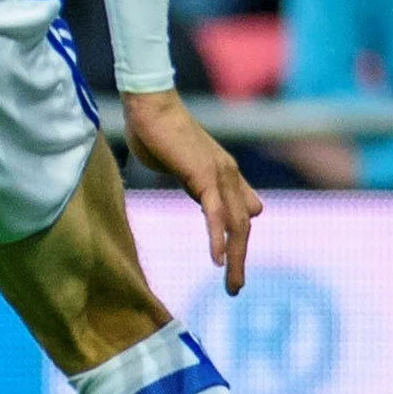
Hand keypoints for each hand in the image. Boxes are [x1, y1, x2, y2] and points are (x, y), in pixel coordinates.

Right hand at [122, 88, 262, 294]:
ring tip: (232, 285)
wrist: (149, 105)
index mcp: (223, 174)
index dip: (237, 238)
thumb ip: (193, 182)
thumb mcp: (180, 164)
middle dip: (240, 259)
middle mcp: (229, 176)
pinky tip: (217, 260)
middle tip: (235, 288)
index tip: (231, 262)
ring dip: (235, 258)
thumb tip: (200, 195)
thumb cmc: (156, 130)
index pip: (239, 213)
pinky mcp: (204, 176)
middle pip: (242, 226)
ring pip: (236, 225)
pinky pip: (215, 214)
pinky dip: (217, 238)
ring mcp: (220, 176)